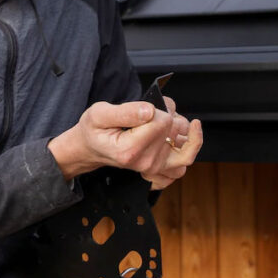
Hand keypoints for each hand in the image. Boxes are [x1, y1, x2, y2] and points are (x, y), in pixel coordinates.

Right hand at [48, 99, 201, 187]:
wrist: (91, 148)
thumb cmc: (94, 130)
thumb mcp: (99, 114)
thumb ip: (125, 111)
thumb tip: (150, 110)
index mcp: (130, 150)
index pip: (162, 121)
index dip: (156, 108)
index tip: (142, 108)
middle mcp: (145, 162)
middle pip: (175, 129)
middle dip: (167, 114)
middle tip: (150, 111)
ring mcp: (154, 168)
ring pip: (186, 147)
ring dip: (181, 130)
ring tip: (164, 120)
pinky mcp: (160, 169)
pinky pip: (184, 161)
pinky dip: (187, 148)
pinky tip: (178, 137)